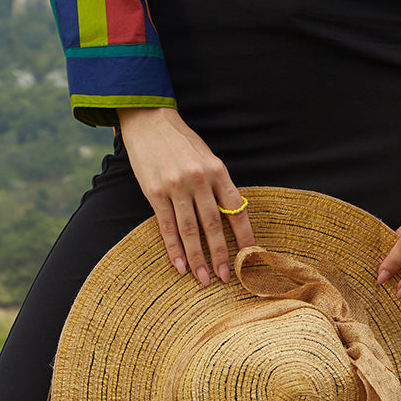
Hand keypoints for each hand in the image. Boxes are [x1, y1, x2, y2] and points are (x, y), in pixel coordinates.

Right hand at [117, 107, 254, 286]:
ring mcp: (176, 186)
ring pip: (190, 230)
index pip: (236, 209)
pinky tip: (180, 266)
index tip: (250, 258)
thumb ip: (218, 184)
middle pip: (213, 225)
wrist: (150, 121)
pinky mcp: (155, 192)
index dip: (244, 236)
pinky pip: (167, 226)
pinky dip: (174, 248)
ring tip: (204, 279)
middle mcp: (199, 179)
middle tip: (226, 277)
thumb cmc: (181, 141)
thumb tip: (229, 215)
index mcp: (218, 170)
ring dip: (198, 258)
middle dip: (221, 254)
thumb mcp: (207, 157)